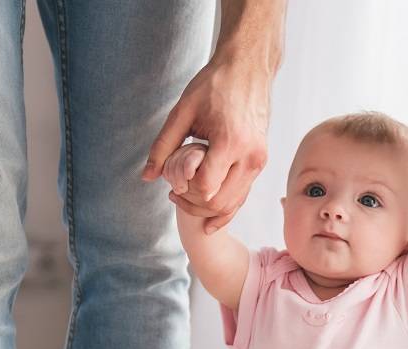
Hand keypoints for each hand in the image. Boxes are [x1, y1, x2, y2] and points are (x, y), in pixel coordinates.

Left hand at [143, 57, 270, 232]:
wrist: (248, 69)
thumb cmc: (214, 85)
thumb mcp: (182, 112)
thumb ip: (163, 146)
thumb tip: (147, 177)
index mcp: (231, 142)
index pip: (205, 186)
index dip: (185, 190)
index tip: (172, 181)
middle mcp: (250, 156)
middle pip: (219, 202)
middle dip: (193, 204)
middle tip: (173, 195)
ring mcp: (258, 162)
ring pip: (232, 204)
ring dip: (207, 210)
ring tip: (185, 198)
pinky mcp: (260, 164)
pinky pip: (242, 197)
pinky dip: (225, 211)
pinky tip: (209, 221)